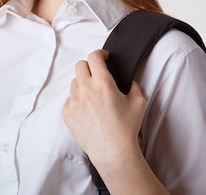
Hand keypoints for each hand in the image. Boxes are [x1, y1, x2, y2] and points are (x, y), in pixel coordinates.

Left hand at [62, 49, 146, 167]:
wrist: (113, 152)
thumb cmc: (126, 128)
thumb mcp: (138, 101)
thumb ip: (132, 84)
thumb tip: (126, 79)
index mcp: (103, 83)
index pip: (94, 57)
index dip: (99, 54)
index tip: (103, 57)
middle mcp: (86, 89)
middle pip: (80, 65)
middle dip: (89, 67)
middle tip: (97, 75)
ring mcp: (74, 101)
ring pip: (74, 82)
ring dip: (83, 84)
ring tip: (94, 97)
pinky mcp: (67, 113)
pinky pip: (70, 99)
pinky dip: (77, 100)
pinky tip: (88, 110)